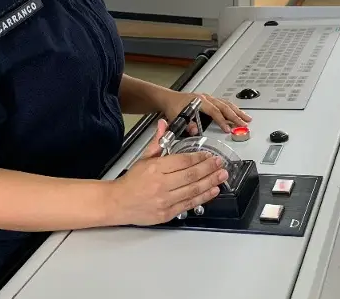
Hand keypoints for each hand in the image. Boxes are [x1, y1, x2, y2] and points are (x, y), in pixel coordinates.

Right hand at [112, 120, 229, 225]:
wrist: (117, 203)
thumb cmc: (131, 182)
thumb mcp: (143, 158)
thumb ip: (158, 142)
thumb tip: (163, 125)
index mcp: (155, 168)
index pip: (183, 161)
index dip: (199, 158)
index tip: (209, 155)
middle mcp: (161, 184)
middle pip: (191, 175)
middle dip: (210, 169)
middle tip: (221, 163)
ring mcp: (165, 200)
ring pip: (193, 190)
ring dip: (211, 182)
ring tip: (222, 176)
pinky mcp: (167, 213)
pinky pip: (189, 204)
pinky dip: (203, 197)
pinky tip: (212, 191)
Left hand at [159, 91, 251, 134]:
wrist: (169, 99)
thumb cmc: (173, 106)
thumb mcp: (176, 116)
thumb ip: (186, 124)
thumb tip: (194, 130)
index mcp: (199, 101)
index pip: (214, 111)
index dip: (221, 120)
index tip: (228, 129)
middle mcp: (206, 98)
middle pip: (224, 106)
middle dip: (236, 115)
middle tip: (244, 124)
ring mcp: (209, 98)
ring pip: (226, 104)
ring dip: (237, 111)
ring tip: (247, 118)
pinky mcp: (210, 101)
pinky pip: (224, 104)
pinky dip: (233, 109)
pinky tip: (238, 113)